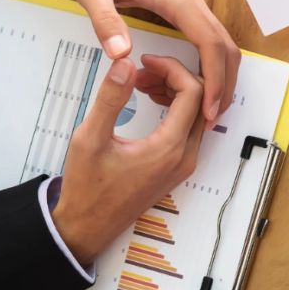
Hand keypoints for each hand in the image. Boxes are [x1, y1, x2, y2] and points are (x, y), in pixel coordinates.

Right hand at [51, 55, 204, 265]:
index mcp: (169, 149)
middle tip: (142, 70)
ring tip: (140, 83)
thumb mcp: (89, 139)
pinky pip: (189, 127)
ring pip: (197, 113)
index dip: (171, 68)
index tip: (145, 62)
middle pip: (201, 100)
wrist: (88, 227)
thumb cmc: (87, 188)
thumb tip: (125, 64)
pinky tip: (148, 99)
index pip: (193, 92)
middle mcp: (185, 157)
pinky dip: (175, 107)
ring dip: (175, 91)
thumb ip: (110, 99)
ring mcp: (184, 163)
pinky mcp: (177, 166)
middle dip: (174, 77)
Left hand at [65, 0, 239, 129]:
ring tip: (206, 108)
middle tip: (211, 119)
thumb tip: (123, 54)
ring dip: (220, 76)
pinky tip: (193, 84)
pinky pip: (206, 39)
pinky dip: (208, 64)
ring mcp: (188, 3)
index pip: (210, 44)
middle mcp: (190, 1)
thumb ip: (106, 22)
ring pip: (220, 44)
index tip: (209, 109)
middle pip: (225, 47)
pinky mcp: (181, 7)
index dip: (214, 80)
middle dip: (225, 84)